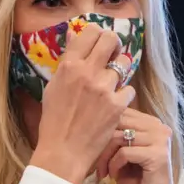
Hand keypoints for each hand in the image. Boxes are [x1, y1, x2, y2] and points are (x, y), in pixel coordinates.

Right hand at [30, 24, 134, 183]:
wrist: (63, 152)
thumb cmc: (54, 121)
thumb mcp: (53, 87)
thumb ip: (67, 63)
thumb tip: (74, 37)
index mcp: (69, 66)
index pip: (90, 32)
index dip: (97, 34)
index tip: (99, 43)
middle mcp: (88, 73)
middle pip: (111, 39)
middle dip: (113, 45)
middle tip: (111, 55)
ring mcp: (104, 89)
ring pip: (124, 63)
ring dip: (120, 70)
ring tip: (112, 83)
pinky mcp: (118, 106)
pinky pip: (129, 88)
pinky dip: (124, 95)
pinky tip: (114, 103)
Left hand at [95, 108, 182, 183]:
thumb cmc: (137, 182)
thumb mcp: (123, 154)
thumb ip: (116, 135)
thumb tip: (93, 120)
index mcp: (153, 123)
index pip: (121, 112)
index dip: (103, 128)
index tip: (95, 149)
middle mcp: (160, 127)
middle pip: (118, 121)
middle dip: (102, 141)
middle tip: (97, 162)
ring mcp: (161, 140)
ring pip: (119, 136)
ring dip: (106, 155)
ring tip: (104, 171)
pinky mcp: (158, 155)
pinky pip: (125, 152)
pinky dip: (114, 164)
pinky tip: (113, 176)